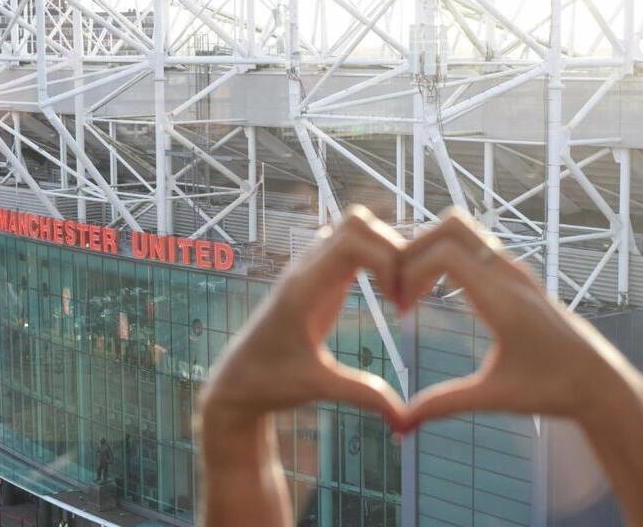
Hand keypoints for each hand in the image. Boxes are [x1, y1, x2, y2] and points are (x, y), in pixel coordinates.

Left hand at [200, 205, 409, 432]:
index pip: (352, 241)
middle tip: (405, 294)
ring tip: (398, 293)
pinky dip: (375, 258)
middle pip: (357, 222)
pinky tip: (386, 293)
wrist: (237, 382)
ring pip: (353, 228)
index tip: (400, 303)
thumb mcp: (318, 388)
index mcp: (303, 289)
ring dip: (384, 250)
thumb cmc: (270, 383)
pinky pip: (349, 245)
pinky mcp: (315, 277)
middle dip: (393, 249)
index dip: (388, 260)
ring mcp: (309, 269)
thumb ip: (362, 395)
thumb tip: (406, 420)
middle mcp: (305, 269)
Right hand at [397, 209, 642, 428]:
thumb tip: (403, 423)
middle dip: (414, 248)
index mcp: (503, 300)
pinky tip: (436, 293)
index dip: (412, 272)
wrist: (600, 382)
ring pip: (463, 231)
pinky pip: (473, 247)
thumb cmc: (552, 389)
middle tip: (398, 286)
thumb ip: (445, 404)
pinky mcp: (515, 275)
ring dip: (430, 250)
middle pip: (452, 226)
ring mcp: (514, 271)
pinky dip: (446, 257)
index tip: (400, 307)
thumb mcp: (494, 397)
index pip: (446, 254)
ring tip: (413, 289)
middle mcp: (510, 275)